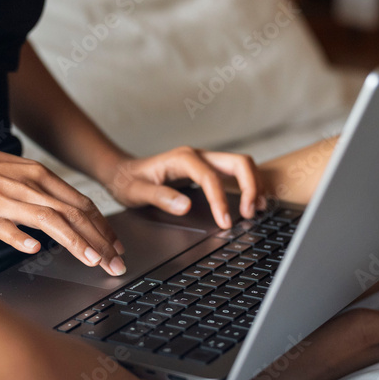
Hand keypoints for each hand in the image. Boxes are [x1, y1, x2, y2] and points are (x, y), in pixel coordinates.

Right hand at [0, 132, 126, 274]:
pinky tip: (35, 250)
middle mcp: (27, 186)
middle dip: (99, 242)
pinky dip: (21, 238)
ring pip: (48, 220)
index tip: (116, 249)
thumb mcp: (17, 173)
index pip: (82, 205)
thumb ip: (43, 194)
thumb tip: (69, 215)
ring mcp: (4, 200)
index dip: (104, 228)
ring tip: (92, 261)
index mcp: (39, 176)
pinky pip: (4, 227)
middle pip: (73, 214)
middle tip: (115, 265)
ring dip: (74, 242)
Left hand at [101, 146, 266, 228]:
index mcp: (183, 159)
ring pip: (241, 166)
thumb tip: (185, 206)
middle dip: (250, 187)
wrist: (123, 172)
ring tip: (255, 210)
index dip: (221, 201)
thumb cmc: (129, 182)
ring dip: (254, 185)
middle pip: (239, 163)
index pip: (211, 178)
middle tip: (249, 214)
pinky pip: (236, 173)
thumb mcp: (138, 192)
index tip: (224, 223)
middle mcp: (198, 156)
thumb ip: (160, 197)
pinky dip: (248, 185)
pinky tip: (250, 203)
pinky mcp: (208, 169)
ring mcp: (205, 161)